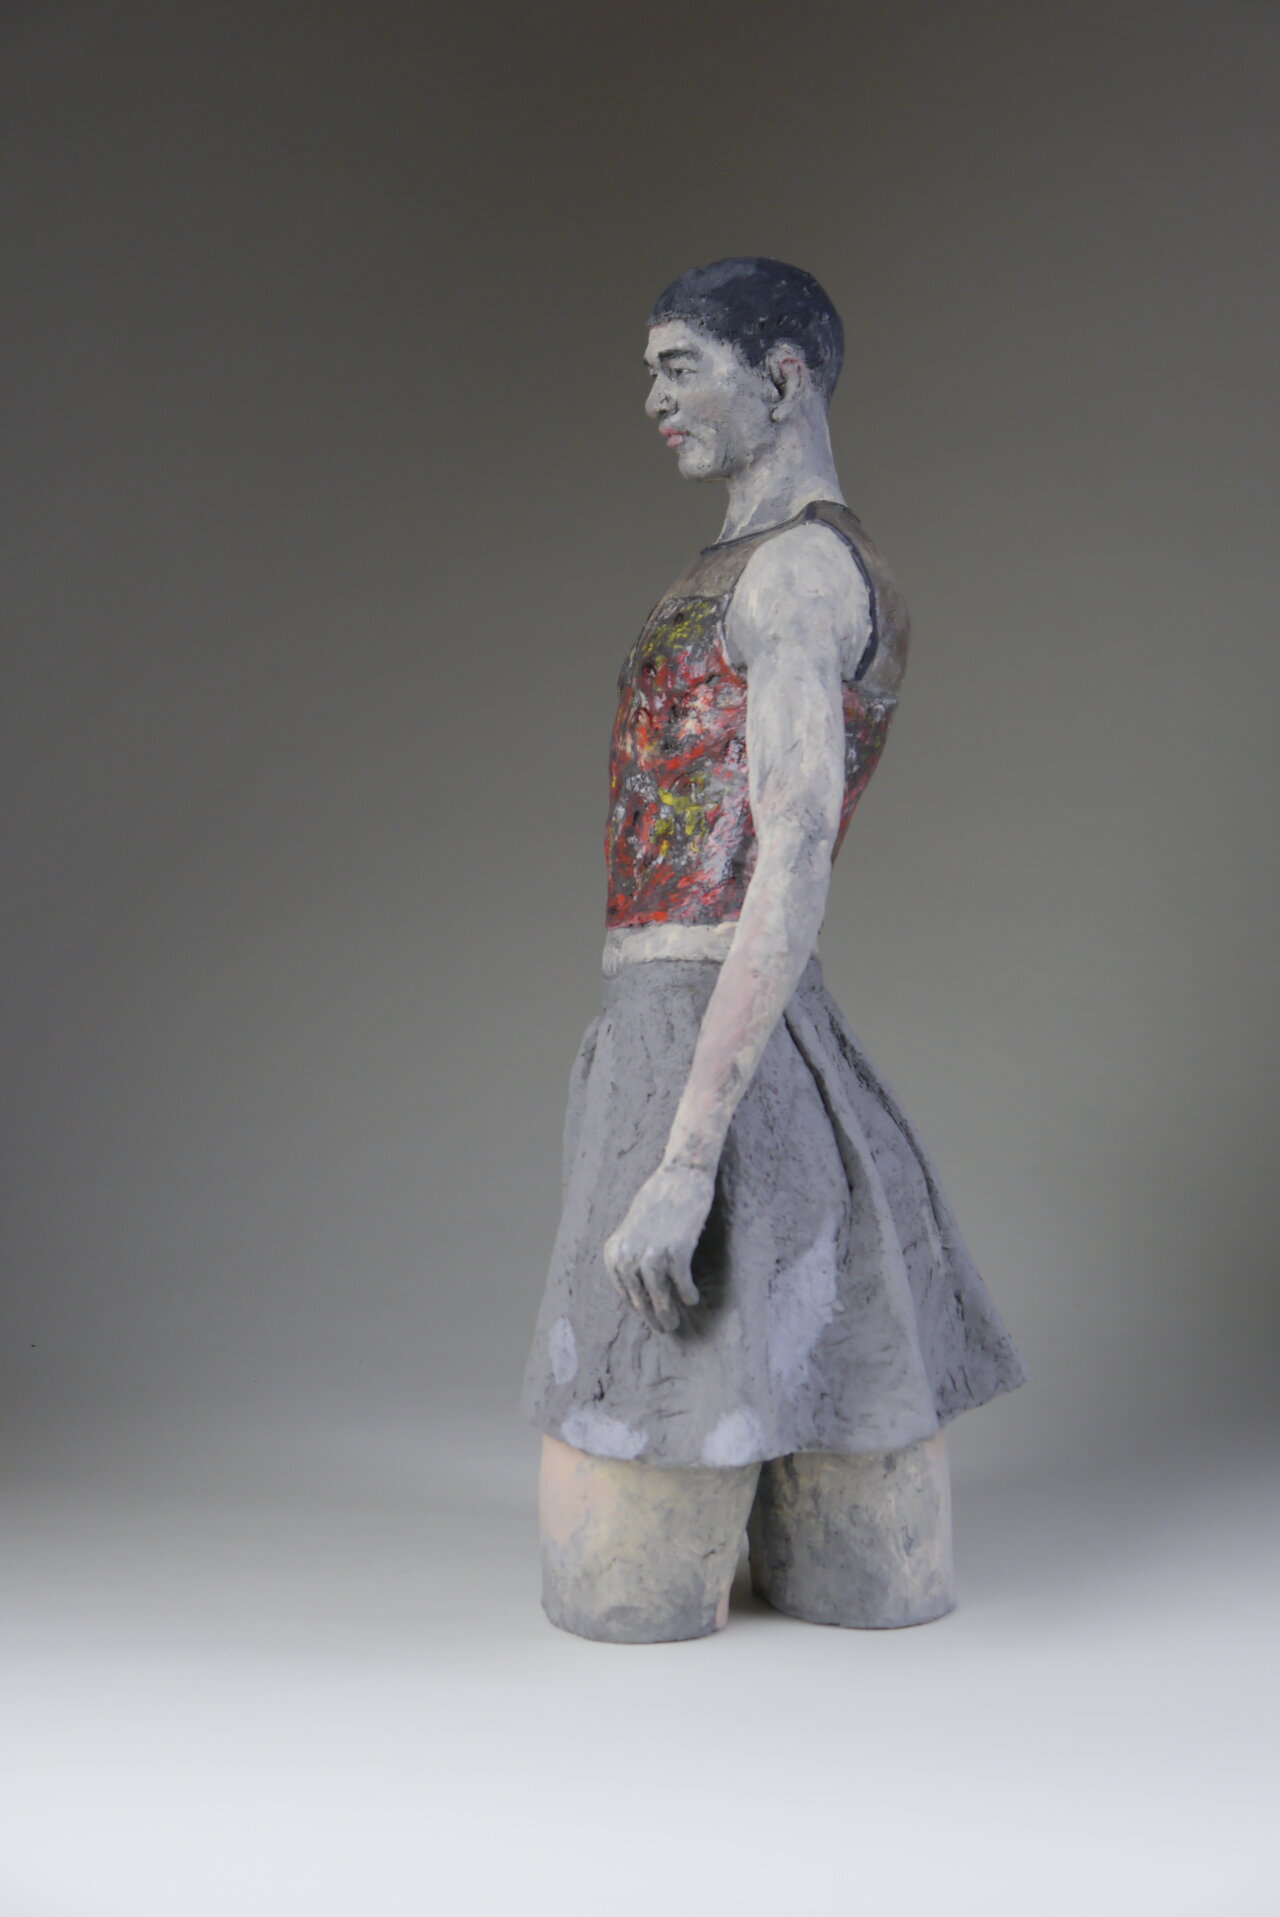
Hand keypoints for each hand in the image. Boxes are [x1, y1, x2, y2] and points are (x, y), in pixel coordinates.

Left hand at [604, 1162, 714, 1332]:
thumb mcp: (632, 1230)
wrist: (679, 1177)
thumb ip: (632, 1256)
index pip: (624, 1292)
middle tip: (664, 1329)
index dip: (638, 1308)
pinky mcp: (676, 1251)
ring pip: (659, 1296)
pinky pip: (681, 1283)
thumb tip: (641, 1290)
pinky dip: (687, 1293)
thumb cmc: (658, 1202)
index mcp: (614, 1251)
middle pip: (640, 1298)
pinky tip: (691, 1298)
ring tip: (674, 1323)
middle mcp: (628, 1255)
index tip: (648, 1318)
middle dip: (652, 1317)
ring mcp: (651, 1254)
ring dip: (667, 1313)